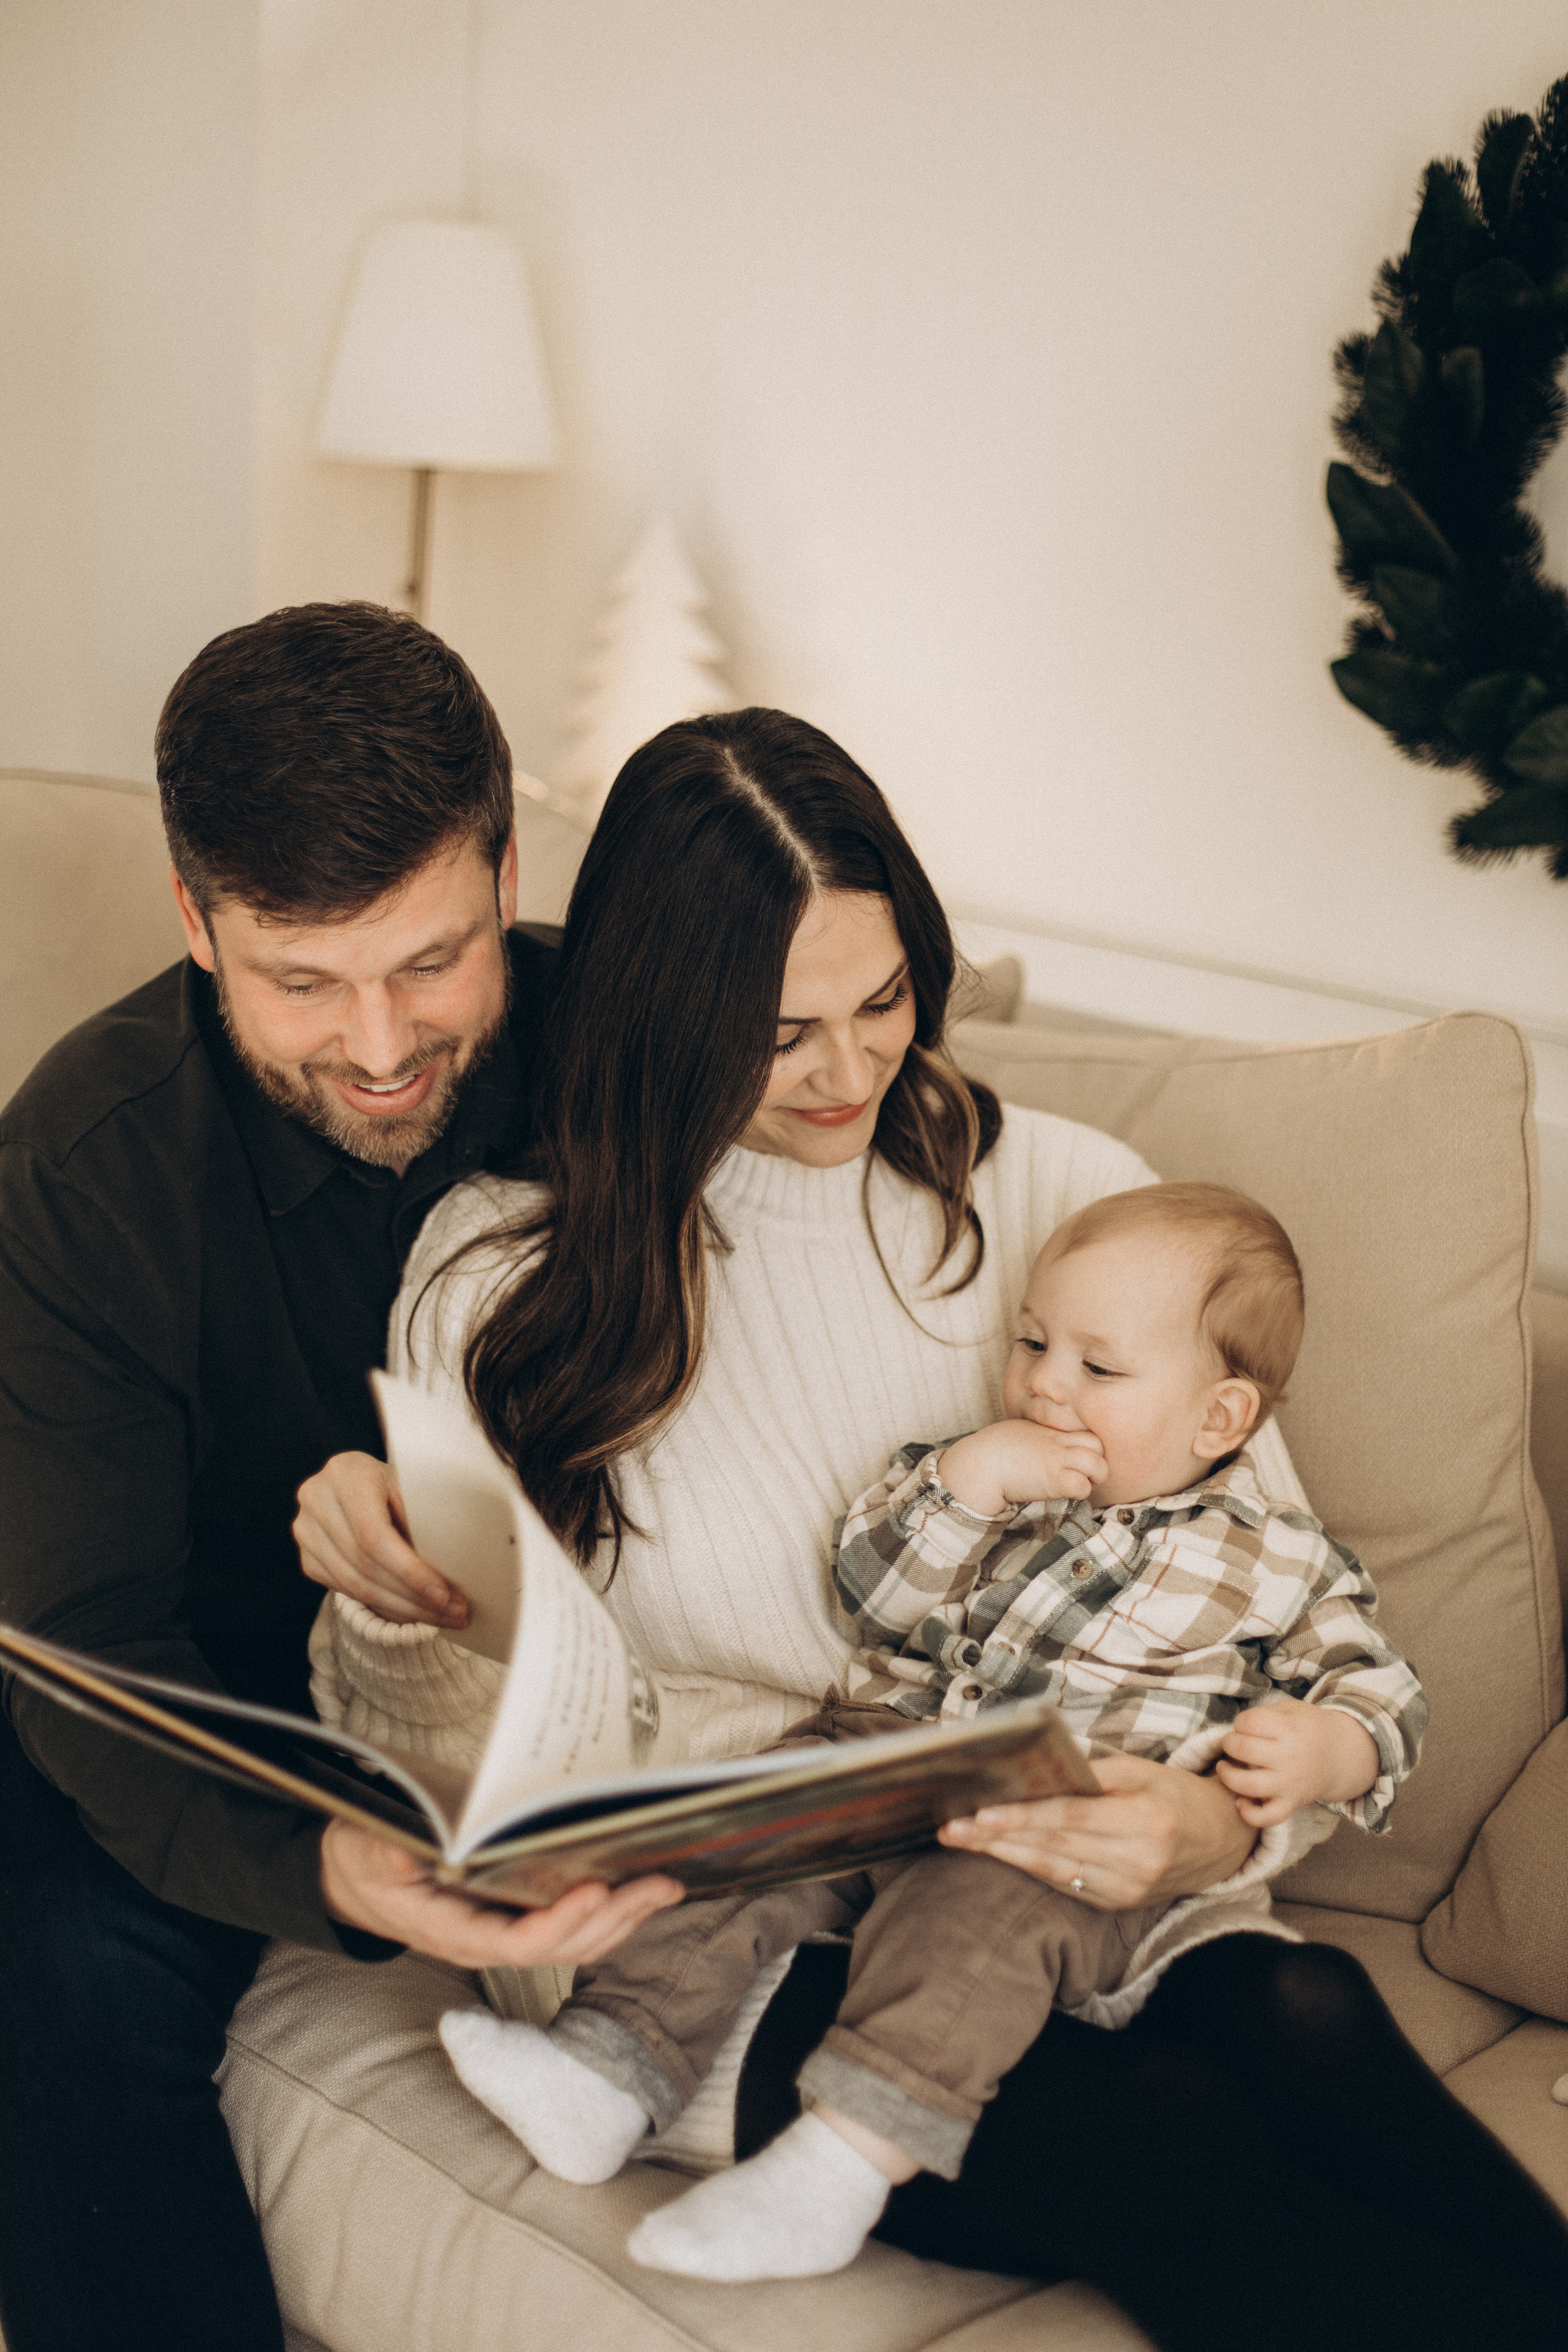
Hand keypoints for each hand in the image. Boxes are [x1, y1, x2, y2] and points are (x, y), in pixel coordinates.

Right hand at [294, 1451, 468, 1628]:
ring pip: (355, 1586)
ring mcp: (306, 1530)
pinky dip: (385, 1605)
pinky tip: (415, 1610)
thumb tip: (457, 1568)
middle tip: (455, 1612)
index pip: (374, 1535)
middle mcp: (317, 1498)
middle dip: (414, 1596)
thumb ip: (427, 1521)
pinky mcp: (308, 1558)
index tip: (444, 1595)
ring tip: (443, 1616)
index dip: (409, 1570)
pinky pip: (346, 1592)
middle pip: (365, 1565)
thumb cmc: (401, 1485)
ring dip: (404, 1608)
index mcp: (347, 1471)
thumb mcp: (417, 1489)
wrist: (366, 1486)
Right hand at [320, 1819, 683, 1965]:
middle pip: (560, 1947)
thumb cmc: (364, 1862)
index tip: (593, 1890)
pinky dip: (610, 1912)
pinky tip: (638, 1888)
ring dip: (623, 1918)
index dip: (558, 1924)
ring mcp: (505, 1935)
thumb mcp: (363, 1850)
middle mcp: (487, 1943)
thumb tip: (404, 1855)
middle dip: (613, 1918)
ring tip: (664, 1886)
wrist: (357, 1882)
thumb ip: (384, 1854)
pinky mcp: (518, 1918)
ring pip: (574, 1942)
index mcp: (453, 1931)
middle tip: (658, 1884)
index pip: (516, 1943)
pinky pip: (572, 1927)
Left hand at [938, 1751, 1255, 1908]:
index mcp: (1146, 1821)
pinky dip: (1029, 1867)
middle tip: (953, 1827)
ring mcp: (1126, 1889)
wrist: (1219, 1840)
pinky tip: (999, 1853)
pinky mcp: (1116, 1903)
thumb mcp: (1141, 1769)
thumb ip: (1093, 1771)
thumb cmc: (1173, 1794)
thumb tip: (1040, 1766)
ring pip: (1052, 1870)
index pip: (1071, 1819)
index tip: (982, 1813)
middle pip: (1054, 1847)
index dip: (1024, 1818)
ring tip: (962, 1839)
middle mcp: (1137, 1861)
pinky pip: (1063, 1883)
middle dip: (998, 1838)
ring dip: (1003, 1854)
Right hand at [939, 1419, 1107, 1514]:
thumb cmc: (992, 1448)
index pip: (1089, 1434)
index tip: (1080, 1462)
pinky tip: (1067, 1494)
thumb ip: (1038, 1435)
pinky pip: (1082, 1486)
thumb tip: (1041, 1443)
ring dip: (1094, 1479)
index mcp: (1050, 1433)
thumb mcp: (1021, 1432)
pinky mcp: (1054, 1482)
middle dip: (1098, 1463)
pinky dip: (1081, 1492)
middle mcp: (1058, 1445)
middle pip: (1099, 1447)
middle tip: (1085, 1476)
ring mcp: (1058, 1462)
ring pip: (1098, 1466)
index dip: (1091, 1450)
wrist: (981, 1463)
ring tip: (1079, 1486)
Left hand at [1216, 1698, 1379, 1826]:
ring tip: (1225, 1768)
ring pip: (1248, 1785)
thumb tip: (1234, 1730)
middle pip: (1243, 1749)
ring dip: (1227, 1776)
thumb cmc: (1307, 1728)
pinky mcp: (1292, 1803)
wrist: (1340, 1756)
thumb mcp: (1291, 1709)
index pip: (1249, 1722)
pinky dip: (1249, 1814)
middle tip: (1232, 1743)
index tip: (1244, 1726)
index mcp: (1290, 1728)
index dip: (1239, 1722)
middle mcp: (1290, 1757)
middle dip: (1228, 1743)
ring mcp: (1291, 1783)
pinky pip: (1267, 1817)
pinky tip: (1240, 1802)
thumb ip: (1264, 1714)